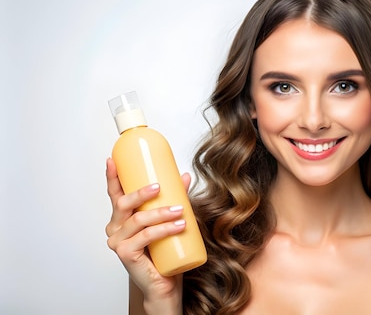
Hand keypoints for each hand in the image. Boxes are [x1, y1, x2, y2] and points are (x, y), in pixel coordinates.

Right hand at [104, 158, 190, 305]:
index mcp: (121, 219)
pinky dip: (163, 229)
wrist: (164, 283)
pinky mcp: (125, 254)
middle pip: (123, 203)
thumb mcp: (168, 220)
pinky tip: (178, 226)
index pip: (114, 195)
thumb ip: (175, 198)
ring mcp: (118, 242)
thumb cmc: (164, 253)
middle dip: (142, 192)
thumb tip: (185, 176)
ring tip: (180, 210)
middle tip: (160, 187)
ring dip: (161, 213)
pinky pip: (145, 236)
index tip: (112, 160)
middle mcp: (115, 229)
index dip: (112, 177)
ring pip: (138, 220)